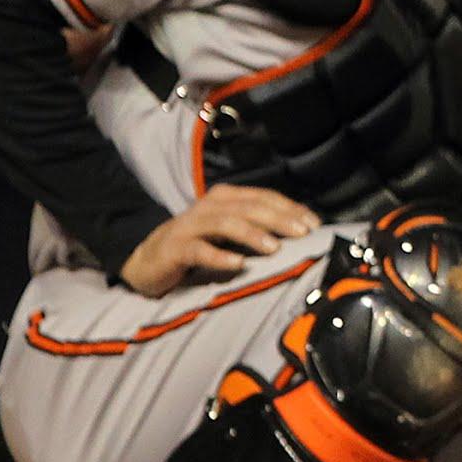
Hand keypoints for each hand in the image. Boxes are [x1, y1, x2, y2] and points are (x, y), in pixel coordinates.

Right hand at [120, 184, 319, 297]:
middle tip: (302, 233)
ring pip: (226, 224)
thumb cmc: (197, 243)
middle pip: (250, 208)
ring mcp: (190, 226)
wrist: (147, 259)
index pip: (264, 197)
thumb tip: (301, 232)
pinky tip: (237, 264)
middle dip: (279, 219)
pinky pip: (199, 250)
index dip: (290, 208)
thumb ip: (257, 227)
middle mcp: (209, 206)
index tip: (314, 224)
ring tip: (274, 248)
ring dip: (252, 235)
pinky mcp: (175, 248)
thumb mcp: (229, 231)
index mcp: (226, 198)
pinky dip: (219, 256)